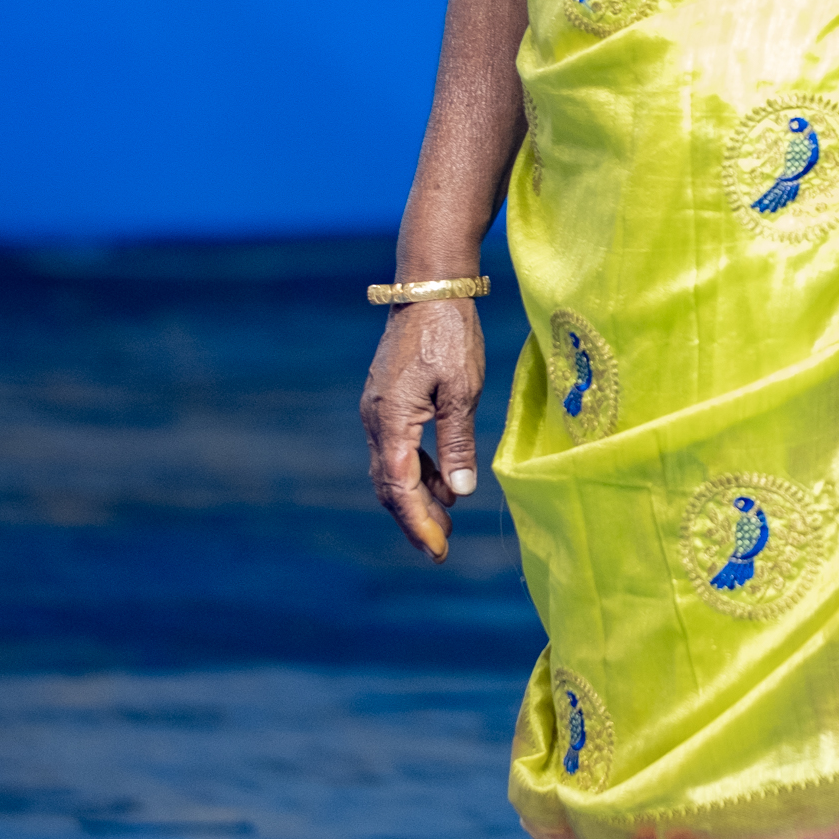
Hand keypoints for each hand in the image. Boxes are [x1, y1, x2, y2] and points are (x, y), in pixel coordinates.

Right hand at [360, 296, 486, 560]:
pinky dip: (418, 471)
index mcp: (391, 420)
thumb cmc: (450, 334)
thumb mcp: (462, 391)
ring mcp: (378, 410)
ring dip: (418, 497)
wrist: (429, 286)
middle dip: (415, 519)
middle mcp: (375, 419)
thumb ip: (457, 444)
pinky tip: (444, 482)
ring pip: (392, 469)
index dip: (418, 523)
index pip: (400, 487)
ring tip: (448, 520)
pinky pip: (398, 448)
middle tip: (442, 549)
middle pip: (389, 485)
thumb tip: (458, 494)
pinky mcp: (387, 401)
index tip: (438, 551)